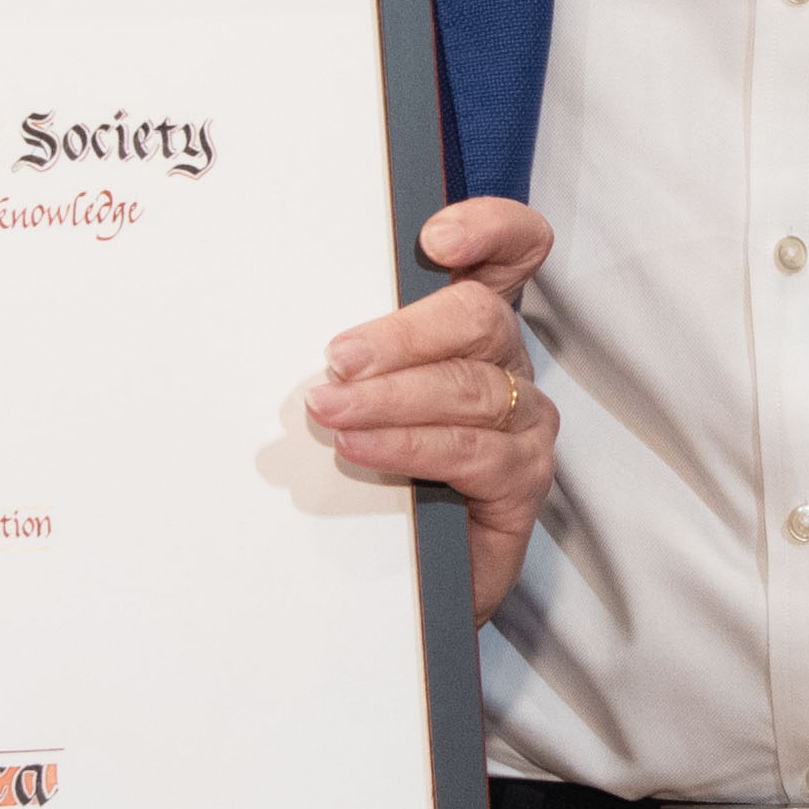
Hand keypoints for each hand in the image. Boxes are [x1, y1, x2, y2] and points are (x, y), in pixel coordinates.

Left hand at [312, 195, 557, 622]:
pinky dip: (410, 445)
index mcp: (471, 326)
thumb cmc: (379, 473)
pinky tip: (363, 449)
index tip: (435, 240)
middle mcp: (508, 363)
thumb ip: (349, 357)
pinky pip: (469, 451)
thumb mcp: (359, 397)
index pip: (512, 252)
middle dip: (404, 333)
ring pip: (467, 388)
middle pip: (479, 317)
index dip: (490, 230)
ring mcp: (524, 421)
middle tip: (337, 359)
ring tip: (330, 414)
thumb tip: (284, 329)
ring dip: (390, 398)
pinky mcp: (523, 478)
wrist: (405, 578)